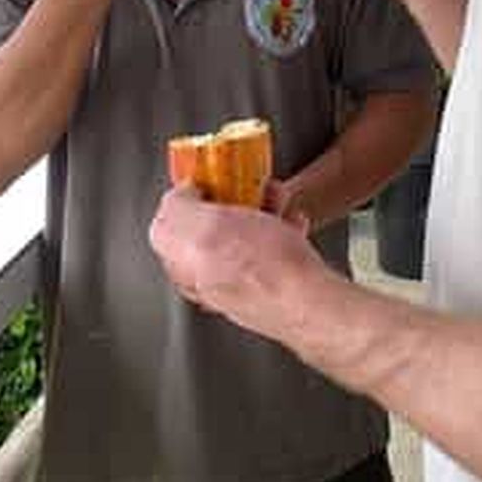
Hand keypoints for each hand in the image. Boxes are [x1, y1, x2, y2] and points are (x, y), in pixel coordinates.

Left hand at [149, 186, 329, 341]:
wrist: (310, 302)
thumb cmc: (260, 271)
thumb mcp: (202, 226)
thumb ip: (176, 208)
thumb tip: (177, 196)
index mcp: (183, 269)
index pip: (171, 226)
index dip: (190, 196)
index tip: (208, 178)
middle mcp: (208, 283)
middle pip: (213, 227)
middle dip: (232, 197)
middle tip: (247, 184)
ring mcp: (242, 286)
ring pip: (245, 234)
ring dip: (261, 207)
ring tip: (276, 197)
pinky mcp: (271, 286)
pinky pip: (273, 247)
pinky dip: (283, 227)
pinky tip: (291, 220)